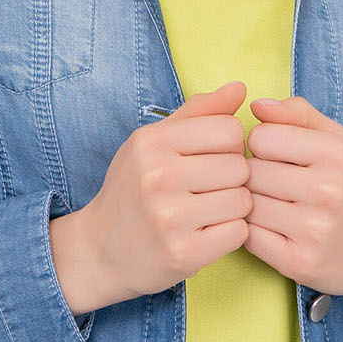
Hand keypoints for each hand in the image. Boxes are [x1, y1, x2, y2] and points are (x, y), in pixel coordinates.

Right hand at [50, 81, 252, 313]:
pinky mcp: (183, 253)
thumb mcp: (152, 143)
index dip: (229, 145)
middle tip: (207, 190)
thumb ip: (198, 112)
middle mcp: (157, 176)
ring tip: (206, 211)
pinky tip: (206, 233)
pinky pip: (239, 233)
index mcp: (151, 142)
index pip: (229, 129)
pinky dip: (229, 234)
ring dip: (233, 208)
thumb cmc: (132, 190)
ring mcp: (169, 217)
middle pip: (239, 166)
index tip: (210, 159)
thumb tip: (240, 88)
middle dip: (232, 179)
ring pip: (243, 201)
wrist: (99, 252)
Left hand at [242, 94, 342, 316]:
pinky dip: (253, 232)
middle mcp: (326, 191)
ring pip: (246, 204)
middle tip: (274, 185)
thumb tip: (255, 105)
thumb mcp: (339, 141)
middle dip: (255, 176)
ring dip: (252, 204)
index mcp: (336, 154)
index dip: (263, 146)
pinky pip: (249, 237)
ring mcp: (313, 230)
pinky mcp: (299, 263)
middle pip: (251, 171)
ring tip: (273, 206)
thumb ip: (298, 114)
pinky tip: (272, 229)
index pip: (260, 137)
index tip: (277, 157)